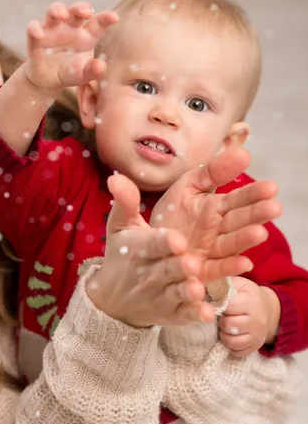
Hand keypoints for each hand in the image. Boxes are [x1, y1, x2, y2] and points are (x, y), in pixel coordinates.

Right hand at [23, 1, 117, 97]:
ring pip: (53, 13)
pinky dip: (34, 28)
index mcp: (86, 35)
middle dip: (80, 8)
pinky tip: (39, 33)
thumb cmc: (70, 73)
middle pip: (75, 11)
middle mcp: (70, 29)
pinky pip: (33, 29)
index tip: (114, 17)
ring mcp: (52, 31)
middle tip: (86, 12)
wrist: (48, 82)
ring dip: (57, 10)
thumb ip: (93, 71)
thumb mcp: (84, 75)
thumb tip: (101, 66)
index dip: (105, 17)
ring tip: (62, 15)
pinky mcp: (35, 40)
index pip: (97, 22)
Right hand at [87, 173, 211, 327]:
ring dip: (188, 290)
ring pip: (177, 292)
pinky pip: (184, 315)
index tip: (177, 239)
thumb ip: (125, 202)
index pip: (151, 244)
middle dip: (178, 267)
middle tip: (192, 261)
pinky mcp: (172, 313)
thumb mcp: (120, 227)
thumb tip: (116, 176)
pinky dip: (195, 314)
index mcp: (139, 249)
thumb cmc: (121, 255)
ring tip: (199, 287)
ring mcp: (162, 295)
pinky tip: (209, 312)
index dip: (162, 242)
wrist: (112, 299)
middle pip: (167, 269)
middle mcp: (150, 273)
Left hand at [150, 148, 281, 283]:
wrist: (148, 245)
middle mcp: (217, 230)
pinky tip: (245, 263)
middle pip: (238, 221)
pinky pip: (215, 269)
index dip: (253, 193)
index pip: (237, 199)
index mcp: (215, 208)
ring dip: (245, 239)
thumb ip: (211, 172)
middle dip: (256, 214)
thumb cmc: (171, 214)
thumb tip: (243, 152)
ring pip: (231, 244)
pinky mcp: (200, 271)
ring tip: (260, 233)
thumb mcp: (187, 187)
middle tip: (274, 207)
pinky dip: (229, 267)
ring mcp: (210, 251)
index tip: (271, 187)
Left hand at [218, 277, 280, 356]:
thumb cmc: (245, 293)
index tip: (216, 303)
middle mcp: (258, 319)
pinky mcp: (256, 347)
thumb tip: (202, 289)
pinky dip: (229, 345)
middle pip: (228, 324)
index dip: (217, 305)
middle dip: (220, 319)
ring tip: (224, 325)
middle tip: (222, 315)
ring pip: (231, 341)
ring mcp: (258, 335)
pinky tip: (230, 335)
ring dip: (223, 333)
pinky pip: (236, 351)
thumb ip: (221, 284)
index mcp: (252, 300)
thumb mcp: (236, 283)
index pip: (227, 306)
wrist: (266, 308)